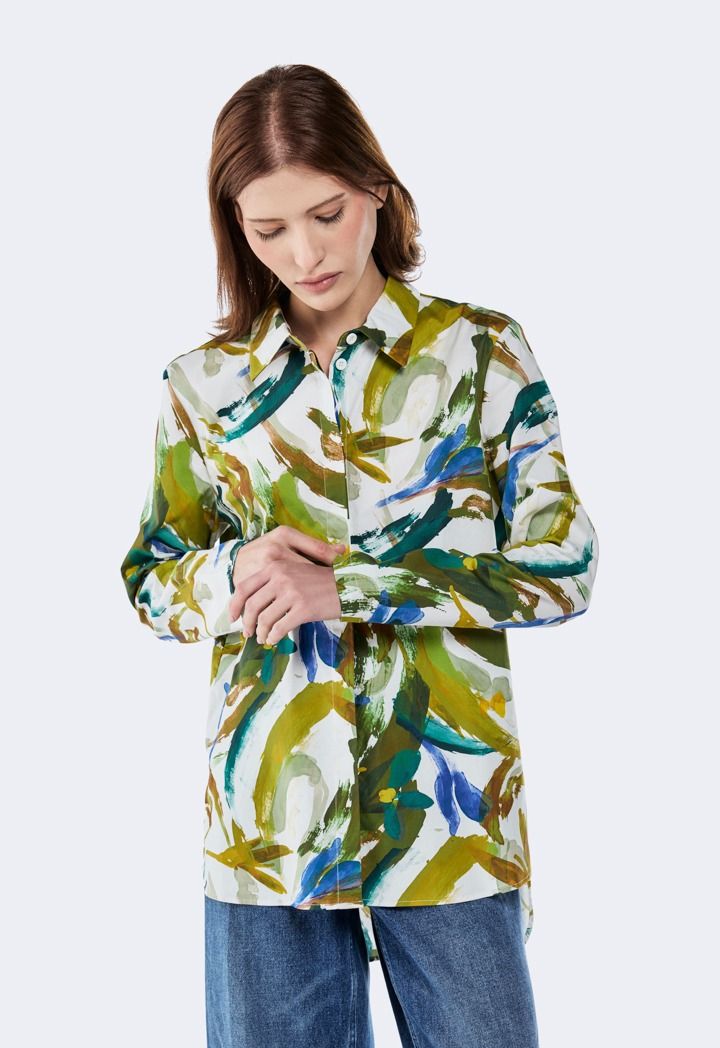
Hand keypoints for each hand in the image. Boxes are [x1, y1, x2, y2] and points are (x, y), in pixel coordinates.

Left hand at [228, 525, 346, 643]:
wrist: (348, 585)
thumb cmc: (320, 582)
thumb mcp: (294, 572)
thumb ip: (273, 582)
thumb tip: (252, 605)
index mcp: (276, 566)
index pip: (244, 587)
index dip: (234, 605)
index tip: (233, 618)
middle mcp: (281, 577)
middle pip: (252, 606)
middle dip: (247, 623)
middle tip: (248, 633)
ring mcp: (292, 593)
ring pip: (265, 619)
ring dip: (261, 633)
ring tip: (263, 639)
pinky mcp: (303, 608)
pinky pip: (280, 628)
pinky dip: (274, 637)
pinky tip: (274, 640)